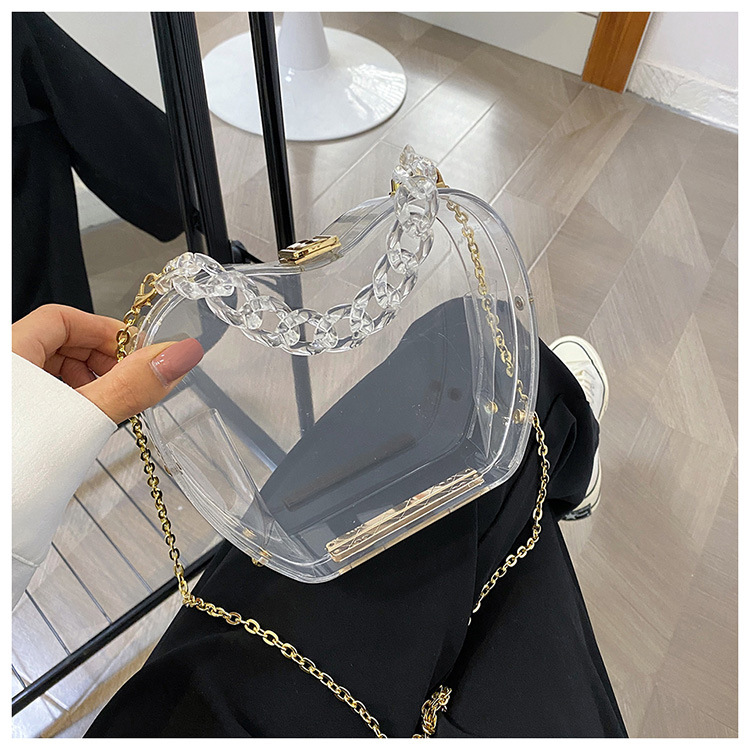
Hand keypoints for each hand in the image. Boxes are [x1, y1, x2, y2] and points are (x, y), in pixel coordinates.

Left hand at [12, 304, 203, 423]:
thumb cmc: (17, 469)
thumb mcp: (85, 417)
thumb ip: (134, 383)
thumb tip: (179, 354)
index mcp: (9, 352)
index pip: (64, 318)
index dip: (105, 331)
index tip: (137, 353)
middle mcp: (4, 371)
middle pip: (58, 343)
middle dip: (101, 360)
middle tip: (129, 382)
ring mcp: (8, 399)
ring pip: (51, 373)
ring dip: (89, 384)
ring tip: (110, 408)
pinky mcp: (13, 424)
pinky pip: (43, 399)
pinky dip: (72, 404)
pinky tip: (86, 425)